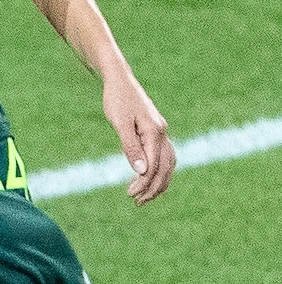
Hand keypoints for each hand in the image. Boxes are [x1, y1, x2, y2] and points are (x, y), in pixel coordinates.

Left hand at [102, 75, 173, 203]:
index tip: (130, 195)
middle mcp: (162, 133)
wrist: (119, 81)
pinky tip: (148, 179)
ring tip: (143, 197)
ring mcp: (161, 132)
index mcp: (154, 132)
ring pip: (168, 163)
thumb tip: (141, 171)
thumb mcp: (120, 123)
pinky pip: (164, 156)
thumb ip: (130, 147)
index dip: (144, 183)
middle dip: (153, 187)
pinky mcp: (156, 132)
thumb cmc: (116, 100)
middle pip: (165, 167)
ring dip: (158, 182)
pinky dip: (159, 171)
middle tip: (137, 202)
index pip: (153, 165)